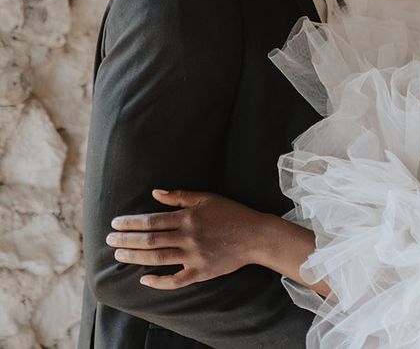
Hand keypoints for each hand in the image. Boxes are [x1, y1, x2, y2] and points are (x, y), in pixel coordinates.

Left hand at [107, 189, 276, 289]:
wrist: (255, 235)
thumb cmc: (231, 213)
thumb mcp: (207, 198)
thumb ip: (180, 196)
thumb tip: (155, 193)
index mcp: (188, 217)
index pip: (152, 220)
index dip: (131, 223)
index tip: (115, 224)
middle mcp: (188, 236)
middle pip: (150, 240)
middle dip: (126, 240)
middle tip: (109, 241)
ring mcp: (194, 256)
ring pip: (158, 259)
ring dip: (135, 258)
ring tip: (119, 255)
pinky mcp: (201, 272)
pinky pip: (176, 280)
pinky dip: (159, 281)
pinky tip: (144, 279)